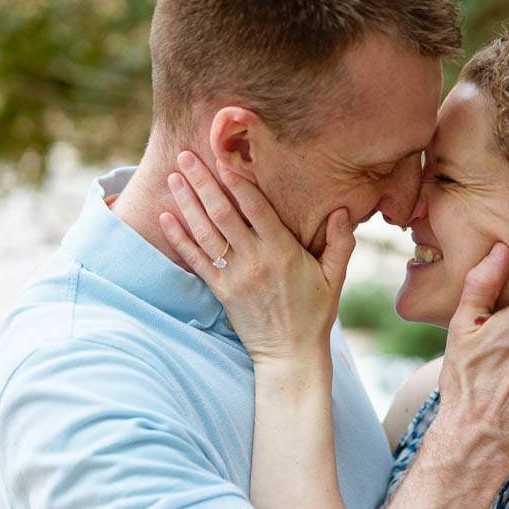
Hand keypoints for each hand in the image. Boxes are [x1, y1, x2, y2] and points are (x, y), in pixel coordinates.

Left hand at [159, 151, 353, 364]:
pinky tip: (165, 217)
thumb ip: (340, 243)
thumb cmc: (315, 314)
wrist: (290, 354)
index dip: (238, 181)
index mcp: (283, 252)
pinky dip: (178, 238)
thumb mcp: (334, 278)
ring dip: (187, 202)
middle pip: (223, 213)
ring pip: (205, 232)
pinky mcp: (220, 291)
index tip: (223, 157)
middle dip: (203, 182)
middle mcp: (255, 260)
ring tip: (174, 176)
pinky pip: (194, 260)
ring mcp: (234, 276)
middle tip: (186, 155)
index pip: (256, 208)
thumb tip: (343, 211)